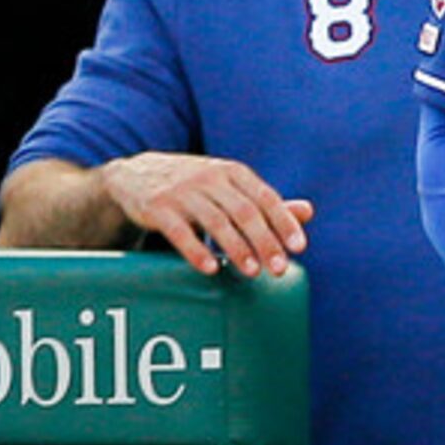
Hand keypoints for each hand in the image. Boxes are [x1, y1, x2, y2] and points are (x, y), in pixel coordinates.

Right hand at [99, 153, 312, 276]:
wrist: (136, 174)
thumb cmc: (195, 186)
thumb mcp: (229, 187)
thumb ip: (265, 202)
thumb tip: (308, 212)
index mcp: (233, 172)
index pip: (265, 198)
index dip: (284, 223)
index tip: (299, 248)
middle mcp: (210, 178)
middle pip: (245, 212)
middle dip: (265, 241)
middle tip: (280, 269)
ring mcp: (182, 191)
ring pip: (216, 222)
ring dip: (236, 248)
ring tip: (252, 272)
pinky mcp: (157, 207)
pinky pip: (179, 231)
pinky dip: (196, 250)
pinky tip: (210, 268)